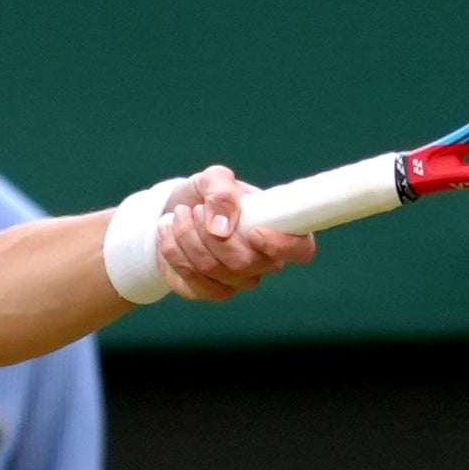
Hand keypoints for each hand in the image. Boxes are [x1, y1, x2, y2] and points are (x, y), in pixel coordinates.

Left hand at [156, 165, 315, 301]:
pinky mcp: (209, 291)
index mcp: (278, 230)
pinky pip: (193, 284)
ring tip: (177, 215)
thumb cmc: (207, 194)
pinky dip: (173, 255)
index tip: (253, 231)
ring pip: (213, 272)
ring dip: (187, 240)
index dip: (281, 245)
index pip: (301, 250)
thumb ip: (222, 191)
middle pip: (244, 264)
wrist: (176, 211)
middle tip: (192, 210)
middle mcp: (263, 261)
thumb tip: (222, 227)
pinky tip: (167, 234)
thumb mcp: (213, 178)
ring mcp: (238, 281)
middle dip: (208, 234)